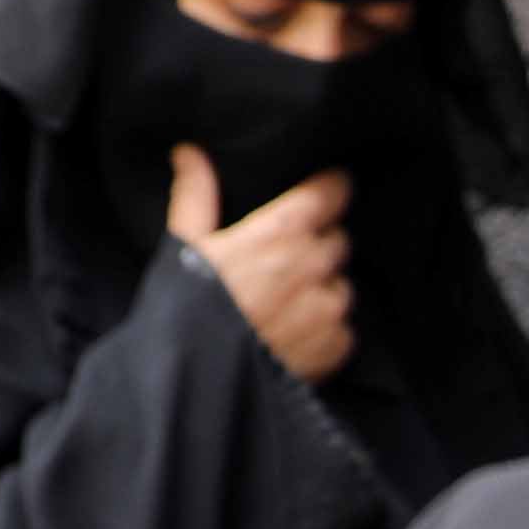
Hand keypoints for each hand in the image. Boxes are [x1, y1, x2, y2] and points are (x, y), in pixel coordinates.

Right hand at [168, 145, 359, 383]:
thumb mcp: (184, 245)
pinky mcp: (333, 348)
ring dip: (322, 288)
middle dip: (318, 244)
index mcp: (280, 233)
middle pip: (337, 241)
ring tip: (285, 303)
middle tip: (285, 259)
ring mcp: (327, 310)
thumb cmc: (188, 307)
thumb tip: (190, 152)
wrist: (197, 377)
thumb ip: (195, 194)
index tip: (327, 189)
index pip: (329, 194)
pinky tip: (293, 334)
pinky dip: (325, 330)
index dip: (330, 189)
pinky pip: (343, 329)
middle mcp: (313, 267)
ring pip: (342, 286)